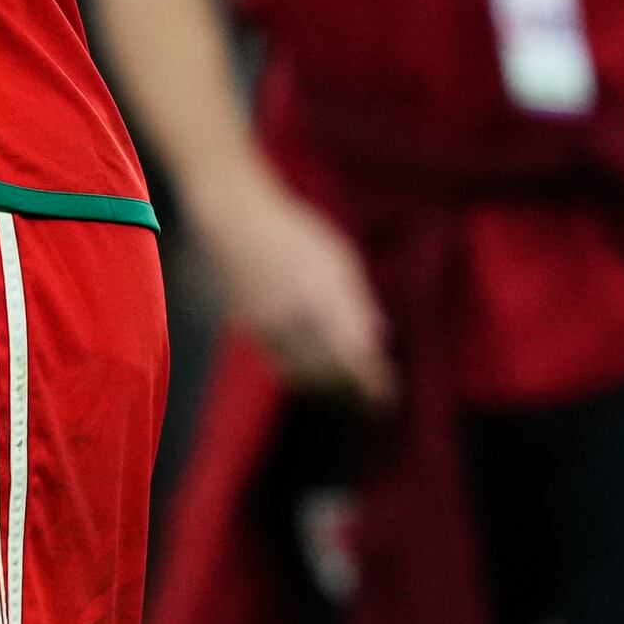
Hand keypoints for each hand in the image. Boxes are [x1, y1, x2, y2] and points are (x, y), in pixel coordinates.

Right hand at [205, 181, 394, 408]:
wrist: (236, 224)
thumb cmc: (296, 234)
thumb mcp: (340, 259)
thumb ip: (359, 302)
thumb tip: (379, 337)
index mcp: (323, 296)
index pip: (354, 352)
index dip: (372, 381)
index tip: (386, 398)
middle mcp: (296, 316)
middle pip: (329, 371)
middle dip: (351, 388)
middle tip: (371, 396)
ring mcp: (270, 326)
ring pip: (303, 373)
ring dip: (327, 386)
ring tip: (344, 389)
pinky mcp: (250, 331)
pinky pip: (281, 364)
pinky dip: (302, 375)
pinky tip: (313, 372)